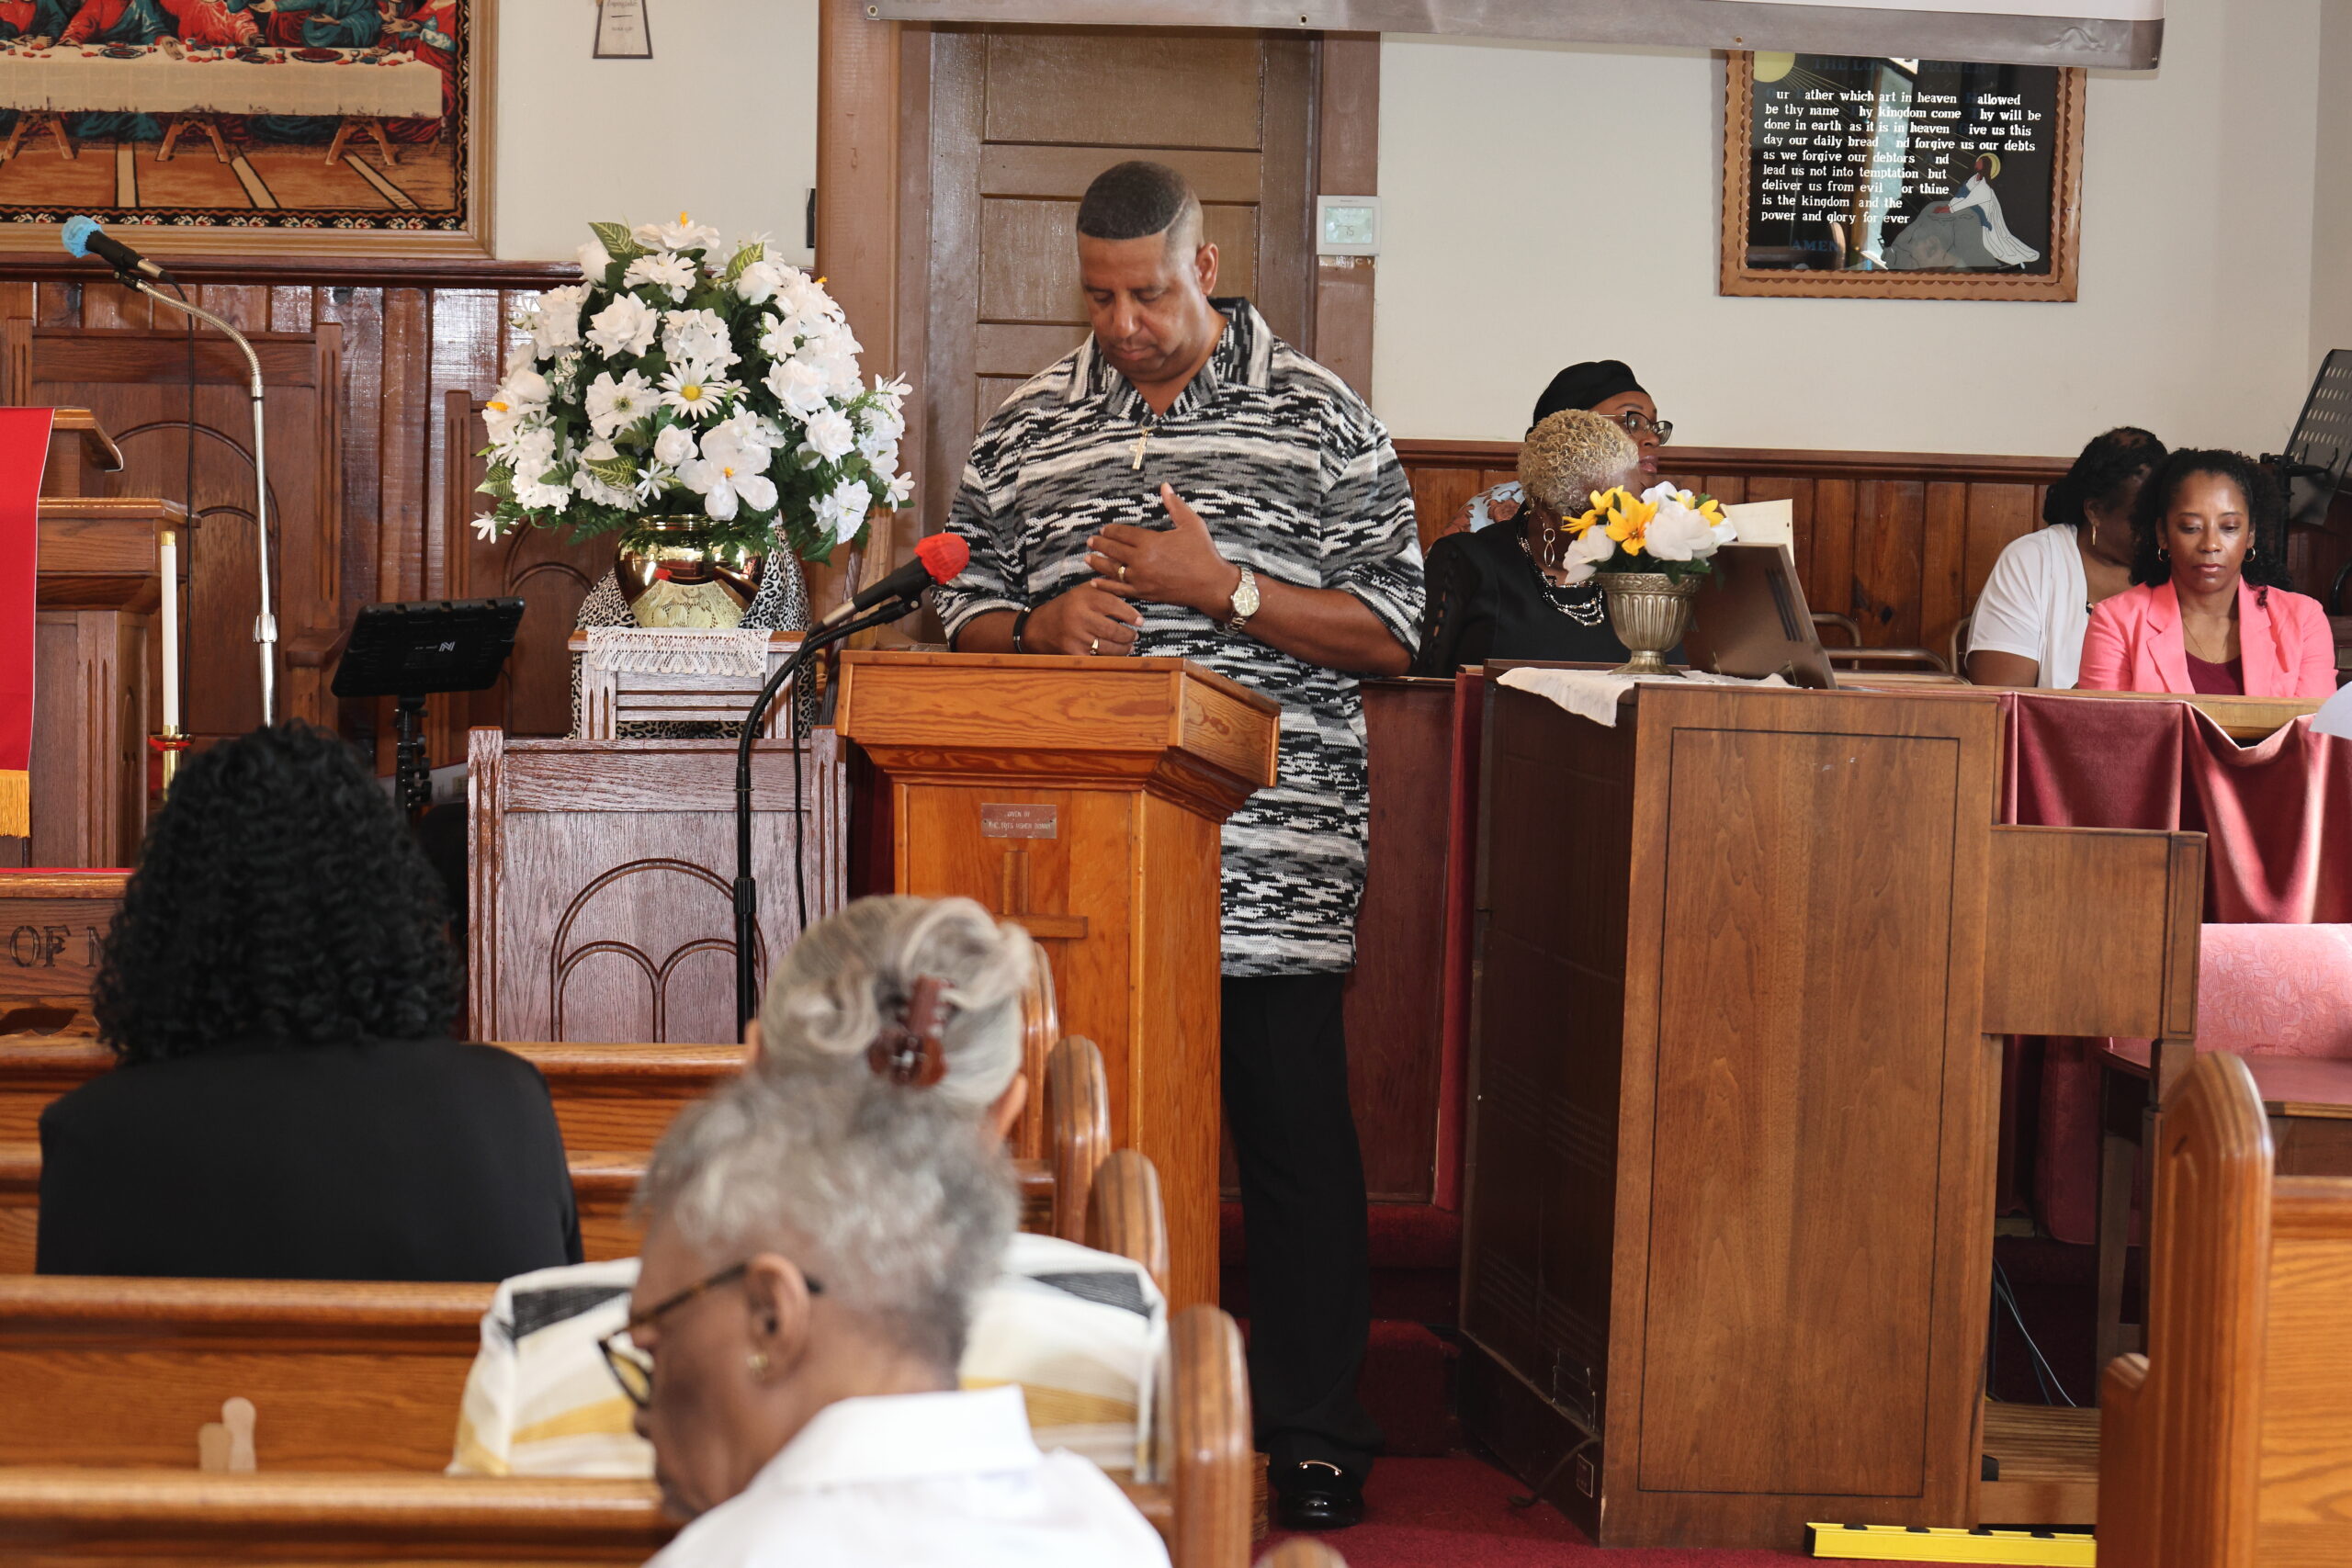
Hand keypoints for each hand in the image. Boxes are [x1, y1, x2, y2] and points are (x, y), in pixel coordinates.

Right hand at [1021, 582, 1141, 656]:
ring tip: (1129, 646)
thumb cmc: (1067, 607)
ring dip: (1123, 648)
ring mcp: (1075, 637)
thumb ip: (1105, 589)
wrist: (1039, 628)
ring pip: (1108, 647)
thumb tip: (1131, 586)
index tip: (1140, 621)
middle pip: (1113, 629)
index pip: (1114, 605)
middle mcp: (1079, 617)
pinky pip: (1098, 658)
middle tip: (1135, 635)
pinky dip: (1109, 658)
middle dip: (1128, 635)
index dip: (1130, 614)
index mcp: (1083, 598)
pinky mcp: (1073, 652)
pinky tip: (1115, 655)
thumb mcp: (1082, 592)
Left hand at [1086, 484, 1242, 619]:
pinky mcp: (1144, 593)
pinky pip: (1120, 590)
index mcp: (1150, 542)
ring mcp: (1141, 579)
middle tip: (1091, 541)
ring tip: (1088, 558)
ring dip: (1098, 563)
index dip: (1111, 531)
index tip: (1104, 530)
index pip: (1123, 534)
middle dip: (1100, 545)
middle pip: (1114, 551)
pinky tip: (1095, 583)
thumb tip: (1165, 486)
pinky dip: (1106, 586)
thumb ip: (1175, 505)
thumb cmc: (1203, 553)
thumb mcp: (1191, 524)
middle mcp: (1141, 561)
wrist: (1211, 584)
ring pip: (1113, 570)